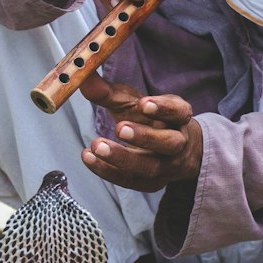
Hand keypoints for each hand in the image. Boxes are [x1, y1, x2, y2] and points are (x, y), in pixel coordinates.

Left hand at [80, 73, 201, 192]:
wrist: (171, 151)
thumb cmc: (149, 121)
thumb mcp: (133, 103)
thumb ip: (108, 93)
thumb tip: (83, 78)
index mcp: (179, 118)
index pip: (179, 112)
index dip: (163, 108)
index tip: (143, 103)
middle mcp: (179, 143)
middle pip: (169, 143)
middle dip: (144, 137)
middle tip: (119, 128)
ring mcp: (167, 167)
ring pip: (151, 167)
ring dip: (123, 158)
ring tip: (97, 146)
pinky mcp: (152, 184)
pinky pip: (132, 181)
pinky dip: (109, 171)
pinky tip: (90, 159)